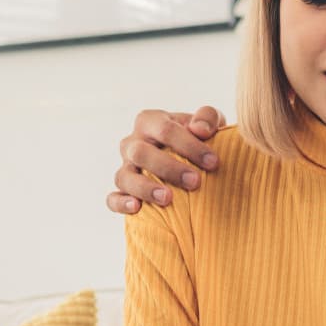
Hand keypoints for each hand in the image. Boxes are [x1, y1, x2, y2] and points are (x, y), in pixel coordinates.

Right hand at [107, 106, 226, 214]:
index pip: (165, 129)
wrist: (188, 159)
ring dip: (145, 188)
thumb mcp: (207, 123)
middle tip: (195, 182)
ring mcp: (125, 167)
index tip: (213, 162)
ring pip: (124, 176)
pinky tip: (137, 208)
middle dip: (168, 168)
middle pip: (141, 153)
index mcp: (150, 121)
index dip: (190, 145)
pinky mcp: (122, 190)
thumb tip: (201, 129)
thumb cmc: (199, 139)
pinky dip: (121, 203)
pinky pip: (112, 198)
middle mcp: (132, 143)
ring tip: (167, 199)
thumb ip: (208, 117)